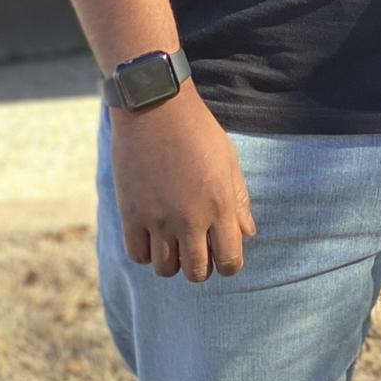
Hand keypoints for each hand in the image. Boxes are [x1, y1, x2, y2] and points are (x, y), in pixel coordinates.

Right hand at [110, 85, 255, 282]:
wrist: (157, 108)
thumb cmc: (198, 131)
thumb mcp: (229, 161)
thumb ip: (239, 201)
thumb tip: (248, 234)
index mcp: (220, 206)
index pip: (230, 261)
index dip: (229, 264)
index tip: (224, 254)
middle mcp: (190, 219)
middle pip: (196, 272)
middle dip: (201, 267)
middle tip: (198, 248)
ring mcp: (158, 219)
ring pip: (165, 269)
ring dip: (172, 261)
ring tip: (174, 241)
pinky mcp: (132, 214)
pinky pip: (138, 255)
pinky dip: (146, 252)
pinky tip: (152, 235)